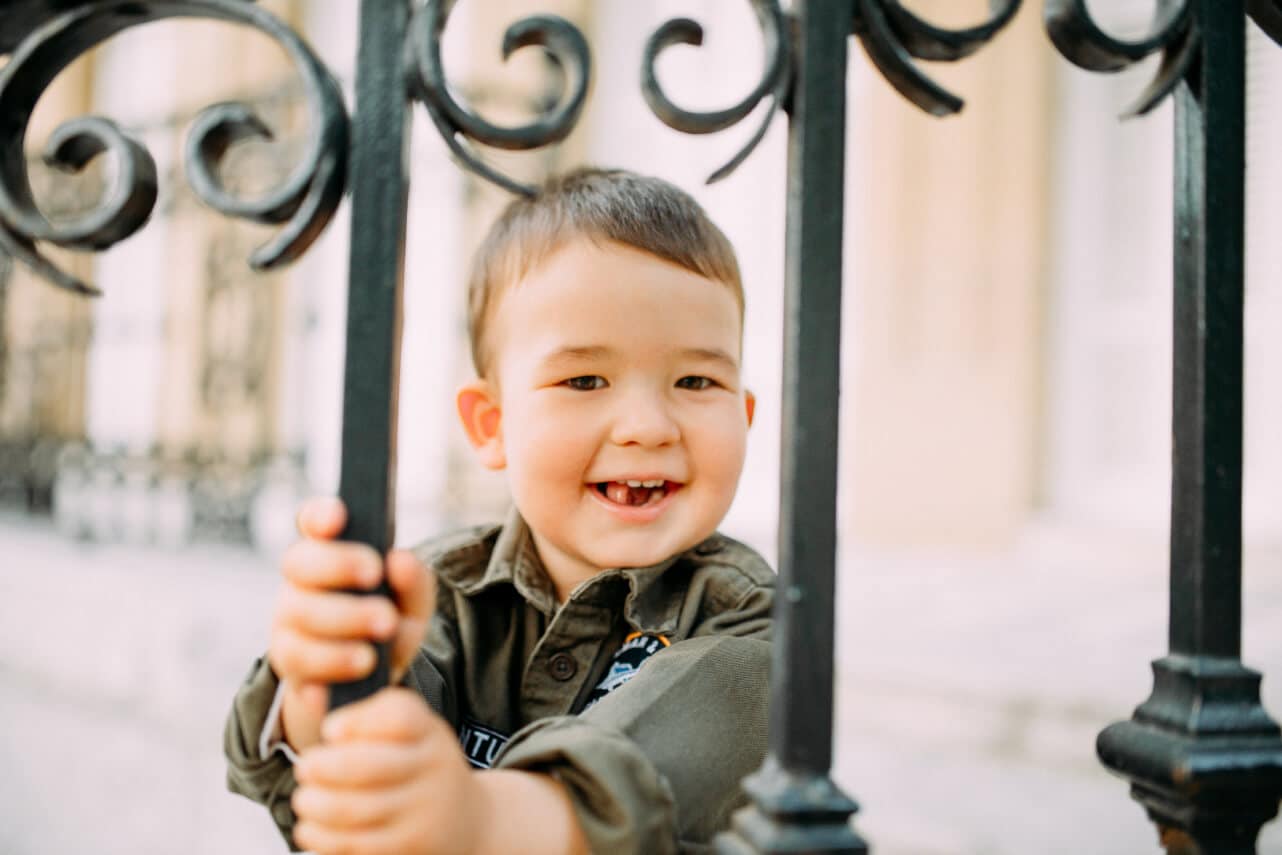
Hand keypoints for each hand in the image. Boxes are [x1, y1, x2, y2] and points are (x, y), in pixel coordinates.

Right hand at [268, 497, 435, 751]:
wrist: (369, 682)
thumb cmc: (388, 625)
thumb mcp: (412, 604)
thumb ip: (414, 581)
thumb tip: (400, 561)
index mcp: (330, 555)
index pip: (313, 521)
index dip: (320, 515)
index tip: (338, 518)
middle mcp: (301, 585)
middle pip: (299, 561)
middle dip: (337, 564)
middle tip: (374, 575)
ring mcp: (289, 625)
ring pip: (298, 615)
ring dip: (341, 623)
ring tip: (375, 642)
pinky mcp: (290, 666)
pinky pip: (297, 667)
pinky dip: (324, 672)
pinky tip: (348, 677)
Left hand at [292, 688, 482, 854]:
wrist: (466, 819)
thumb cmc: (420, 764)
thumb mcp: (413, 730)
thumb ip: (367, 713)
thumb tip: (311, 695)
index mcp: (430, 733)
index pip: (399, 717)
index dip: (357, 721)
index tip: (329, 730)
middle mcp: (432, 770)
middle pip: (367, 766)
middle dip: (322, 767)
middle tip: (305, 767)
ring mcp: (421, 813)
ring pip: (353, 810)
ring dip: (315, 804)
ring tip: (304, 798)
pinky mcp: (407, 848)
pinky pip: (354, 845)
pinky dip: (321, 836)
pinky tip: (310, 827)